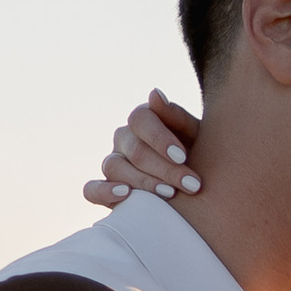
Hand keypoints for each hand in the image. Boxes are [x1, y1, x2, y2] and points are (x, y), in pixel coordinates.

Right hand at [83, 88, 201, 206]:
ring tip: (170, 195)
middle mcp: (124, 138)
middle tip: (191, 184)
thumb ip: (176, 116)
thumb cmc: (198, 155)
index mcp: (143, 120)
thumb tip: (154, 94)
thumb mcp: (195, 135)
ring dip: (144, 183)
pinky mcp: (105, 189)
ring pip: (115, 168)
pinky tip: (126, 195)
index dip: (160, 138)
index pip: (141, 120)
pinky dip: (104, 192)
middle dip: (165, 169)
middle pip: (134, 150)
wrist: (199, 185)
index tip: (183, 157)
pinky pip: (92, 189)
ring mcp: (113, 163)